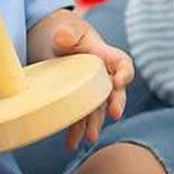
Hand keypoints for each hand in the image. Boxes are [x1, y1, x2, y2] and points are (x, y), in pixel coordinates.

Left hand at [43, 21, 134, 148]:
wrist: (50, 41)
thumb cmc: (63, 32)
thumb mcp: (65, 29)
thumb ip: (67, 33)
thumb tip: (63, 37)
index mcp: (104, 55)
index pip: (123, 64)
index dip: (124, 73)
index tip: (117, 81)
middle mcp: (101, 76)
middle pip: (115, 91)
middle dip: (116, 103)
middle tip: (114, 114)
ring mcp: (90, 91)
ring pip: (98, 110)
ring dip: (95, 125)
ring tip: (90, 139)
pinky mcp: (76, 101)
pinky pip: (80, 118)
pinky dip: (77, 132)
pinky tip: (71, 144)